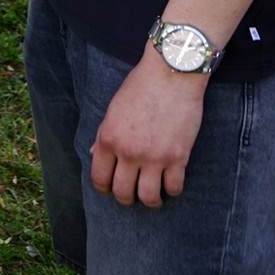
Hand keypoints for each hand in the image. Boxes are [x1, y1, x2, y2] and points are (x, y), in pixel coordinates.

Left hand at [90, 49, 207, 206]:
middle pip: (123, 193)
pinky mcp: (178, 157)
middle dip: (126, 199)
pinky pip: (174, 187)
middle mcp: (128, 151)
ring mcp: (154, 156)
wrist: (171, 73)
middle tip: (131, 196)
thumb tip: (95, 155)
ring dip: (150, 200)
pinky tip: (170, 183)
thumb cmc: (140, 86)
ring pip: (149, 197)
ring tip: (152, 196)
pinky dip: (172, 190)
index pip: (100, 178)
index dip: (104, 188)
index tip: (110, 188)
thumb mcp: (114, 109)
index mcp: (108, 138)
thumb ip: (104, 135)